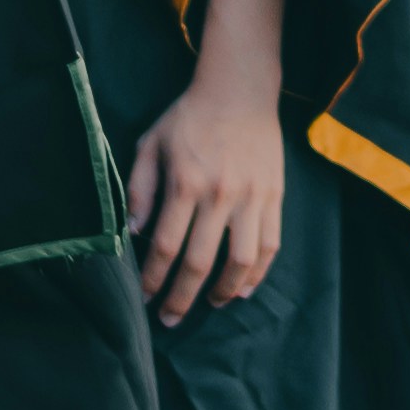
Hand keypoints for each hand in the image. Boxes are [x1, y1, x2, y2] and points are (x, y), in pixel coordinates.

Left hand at [125, 0, 290, 322]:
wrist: (240, 89)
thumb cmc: (188, 117)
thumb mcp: (151, 144)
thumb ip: (139, 188)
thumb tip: (135, 233)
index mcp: (185, 183)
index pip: (165, 246)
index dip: (154, 280)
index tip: (145, 298)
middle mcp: (219, 195)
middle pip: (199, 262)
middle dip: (181, 298)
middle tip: (170, 319)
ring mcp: (251, 197)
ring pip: (241, 261)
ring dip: (223, 292)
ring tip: (210, 304)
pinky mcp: (274, 195)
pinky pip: (270, 244)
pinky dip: (258, 273)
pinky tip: (244, 288)